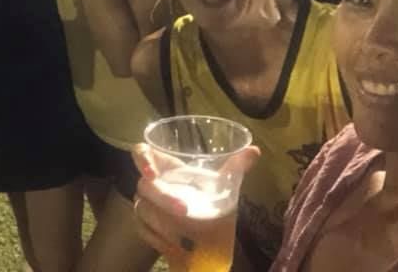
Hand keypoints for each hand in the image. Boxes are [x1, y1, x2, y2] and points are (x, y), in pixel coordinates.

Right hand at [131, 143, 259, 258]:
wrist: (198, 222)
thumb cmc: (204, 193)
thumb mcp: (221, 181)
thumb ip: (235, 166)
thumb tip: (255, 151)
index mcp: (165, 166)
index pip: (141, 152)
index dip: (141, 159)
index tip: (152, 172)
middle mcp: (150, 183)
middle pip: (144, 186)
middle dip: (162, 199)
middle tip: (184, 210)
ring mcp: (144, 204)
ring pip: (142, 210)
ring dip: (161, 223)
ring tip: (183, 236)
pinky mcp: (143, 225)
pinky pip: (143, 231)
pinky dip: (158, 239)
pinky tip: (174, 246)